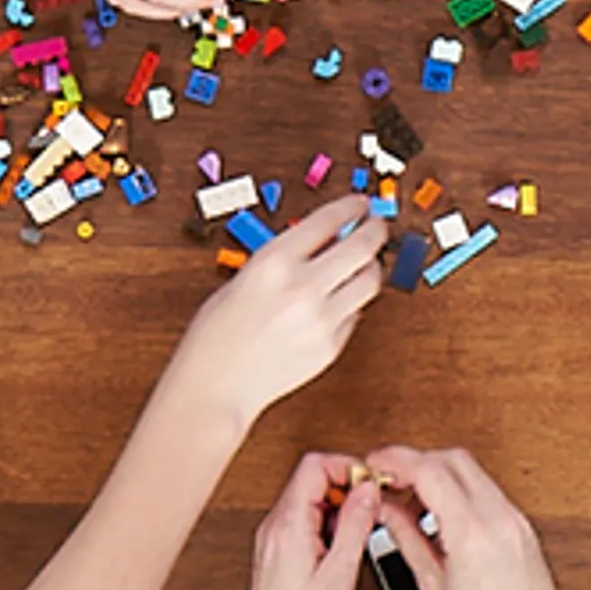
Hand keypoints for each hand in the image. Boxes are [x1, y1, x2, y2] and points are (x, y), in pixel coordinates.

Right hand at [163, 192, 388, 431]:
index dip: (352, 206)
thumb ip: (283, 257)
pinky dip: (352, 302)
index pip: (330, 219)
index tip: (360, 203)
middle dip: (375, 229)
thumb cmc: (216, 335)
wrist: (214, 386)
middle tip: (376, 225)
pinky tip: (339, 300)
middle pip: (363, 245)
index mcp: (274, 262)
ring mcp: (321, 319)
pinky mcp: (331, 347)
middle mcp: (303, 287)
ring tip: (364, 263)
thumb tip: (321, 239)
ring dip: (371, 266)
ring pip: (370, 280)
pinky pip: (355, 314)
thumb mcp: (243, 278)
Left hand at [221, 453, 380, 589]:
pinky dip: (325, 527)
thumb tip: (367, 490)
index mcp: (288, 526)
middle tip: (370, 511)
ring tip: (356, 537)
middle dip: (346, 488)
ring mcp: (270, 540)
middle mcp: (273, 527)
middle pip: (311, 479)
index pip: (314, 465)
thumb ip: (354, 525)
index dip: (348, 466)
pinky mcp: (274, 553)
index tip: (370, 483)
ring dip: (337, 510)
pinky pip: (301, 522)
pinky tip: (339, 552)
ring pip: (307, 501)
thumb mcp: (340, 574)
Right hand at [362, 443, 587, 589]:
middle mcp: (499, 518)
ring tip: (414, 507)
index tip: (376, 466)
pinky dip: (459, 492)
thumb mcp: (433, 586)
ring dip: (438, 476)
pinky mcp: (522, 526)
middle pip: (452, 458)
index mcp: (473, 533)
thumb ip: (405, 539)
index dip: (395, 460)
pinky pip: (487, 491)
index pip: (430, 470)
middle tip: (390, 482)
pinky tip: (442, 517)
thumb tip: (386, 511)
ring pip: (471, 471)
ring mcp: (515, 519)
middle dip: (415, 462)